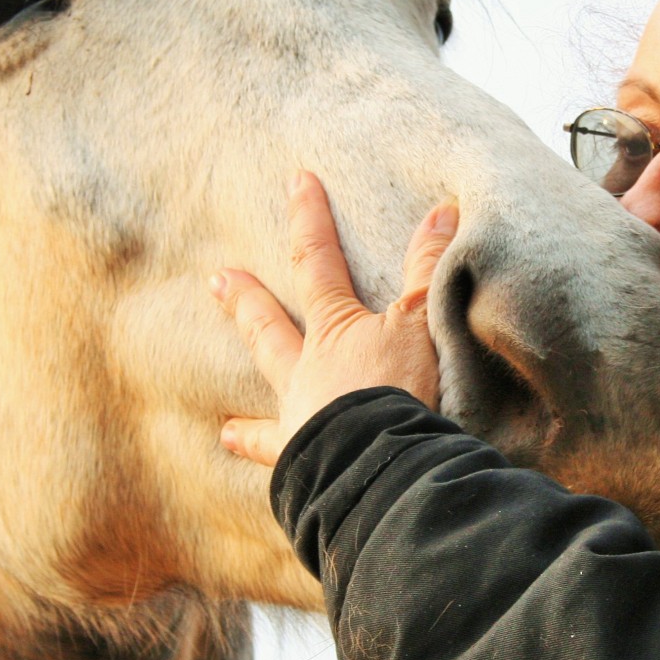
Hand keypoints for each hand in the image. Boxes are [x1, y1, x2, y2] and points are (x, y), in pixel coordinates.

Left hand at [213, 171, 457, 466]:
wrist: (384, 462)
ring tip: (225, 428)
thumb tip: (441, 211)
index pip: (318, 261)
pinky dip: (267, 467)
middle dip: (247, 301)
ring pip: (270, 411)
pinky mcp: (305, 465)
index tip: (297, 180)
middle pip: (271, 328)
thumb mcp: (424, 322)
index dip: (310, 219)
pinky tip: (260, 478)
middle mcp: (308, 372)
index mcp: (335, 330)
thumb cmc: (403, 390)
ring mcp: (301, 421)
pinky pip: (280, 465)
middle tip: (217, 279)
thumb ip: (429, 268)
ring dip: (249, 417)